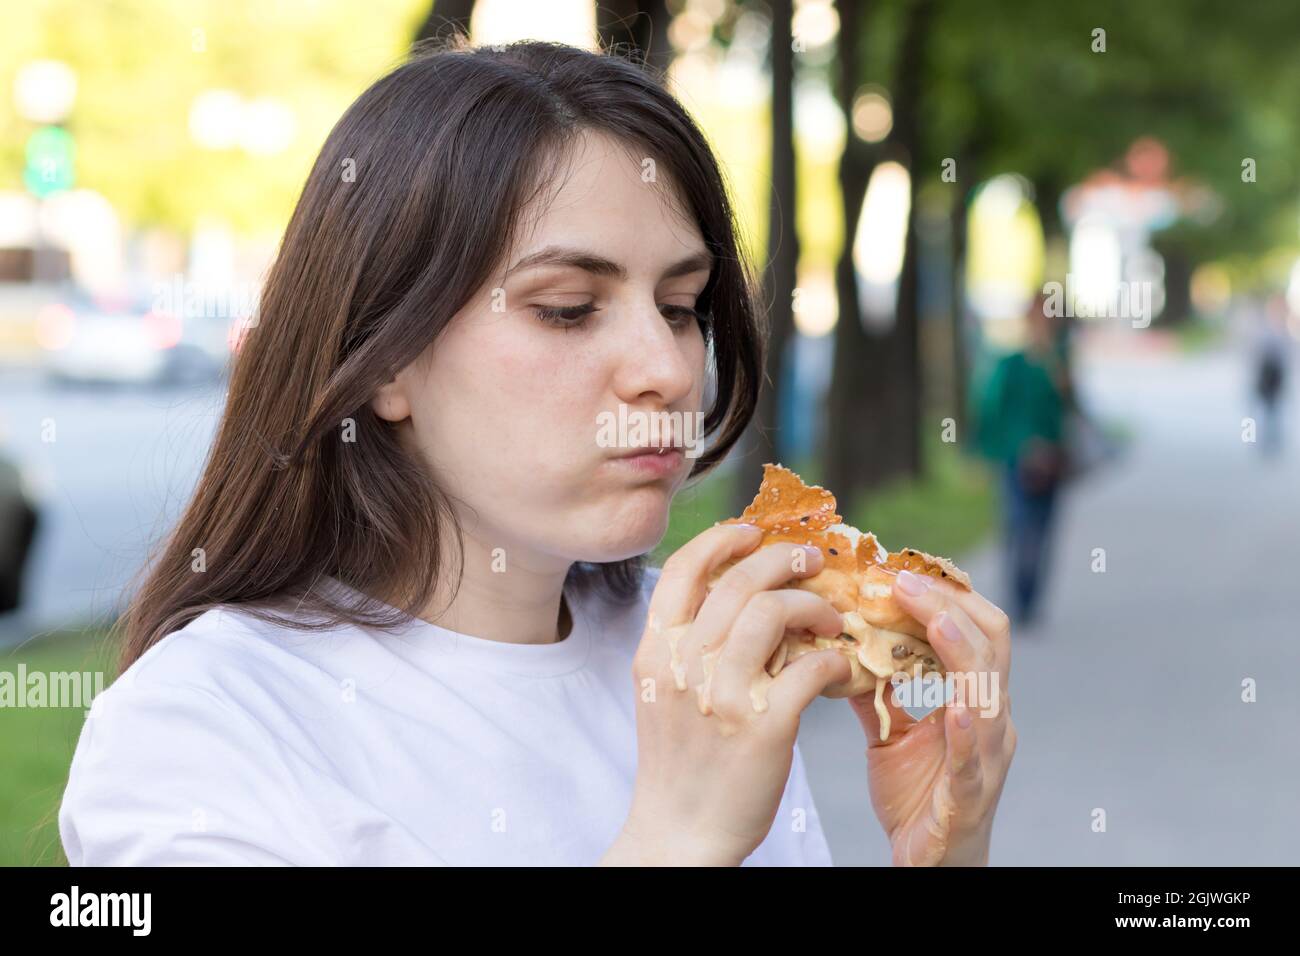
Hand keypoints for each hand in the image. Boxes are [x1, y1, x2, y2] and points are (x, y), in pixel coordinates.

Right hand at [601, 523, 851, 865]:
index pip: (681, 569)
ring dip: (812, 605)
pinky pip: (809, 667)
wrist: (680, 832)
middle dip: (783, 559)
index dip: (721, 539)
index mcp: (655, 651)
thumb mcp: (662, 692)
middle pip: (737, 581)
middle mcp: (683, 666)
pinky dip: (831, 658)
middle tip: (812, 561)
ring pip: (773, 611)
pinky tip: (836, 666)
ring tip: (828, 618)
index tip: (752, 532)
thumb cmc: (680, 762)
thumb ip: (686, 643)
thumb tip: (733, 592)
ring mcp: (722, 695)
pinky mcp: (764, 726)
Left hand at [848, 569, 1016, 865]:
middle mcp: (990, 721)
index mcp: (974, 700)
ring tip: (933, 617)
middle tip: (903, 578)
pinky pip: (974, 760)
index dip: (946, 594)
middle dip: (950, 606)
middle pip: (991, 645)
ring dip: (960, 650)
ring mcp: (985, 759)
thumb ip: (875, 690)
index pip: (975, 629)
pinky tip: (956, 712)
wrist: (929, 866)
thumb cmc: (918, 799)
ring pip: (989, 692)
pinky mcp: (969, 798)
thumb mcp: (889, 733)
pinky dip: (967, 732)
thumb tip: (841, 644)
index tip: (903, 567)